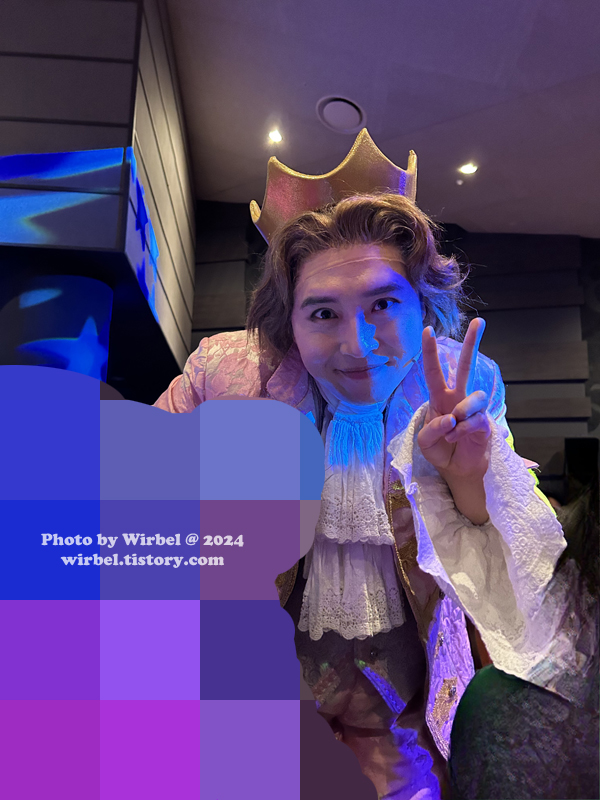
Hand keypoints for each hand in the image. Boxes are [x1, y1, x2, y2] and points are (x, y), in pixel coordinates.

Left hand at [418, 318, 490, 478]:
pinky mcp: (484, 424)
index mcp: (439, 398)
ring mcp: (473, 410)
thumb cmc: (440, 450)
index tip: (428, 329)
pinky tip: (456, 438)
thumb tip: (451, 417)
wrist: (457, 470)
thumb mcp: (425, 442)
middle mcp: (457, 398)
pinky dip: (462, 430)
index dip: (430, 351)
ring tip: (453, 424)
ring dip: (462, 410)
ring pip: (474, 396)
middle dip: (472, 343)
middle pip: (466, 366)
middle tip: (479, 321)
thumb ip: (432, 429)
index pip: (433, 371)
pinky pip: (475, 420)